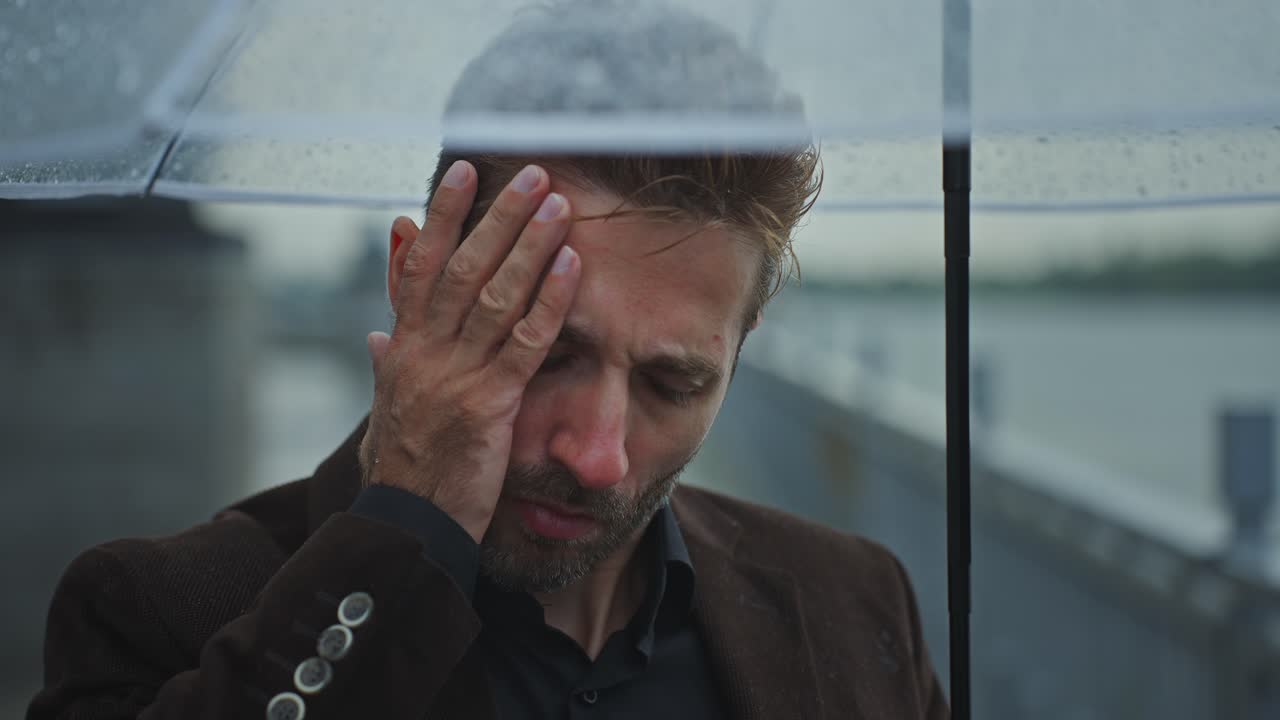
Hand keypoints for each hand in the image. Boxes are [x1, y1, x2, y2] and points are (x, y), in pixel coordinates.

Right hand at [359, 163, 580, 542]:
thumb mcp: (389, 404)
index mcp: (403, 346)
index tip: (464, 172)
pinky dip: (550, 301)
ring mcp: (456, 376)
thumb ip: (388, 359)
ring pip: (494, 295)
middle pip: (461, 267)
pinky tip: (572, 267)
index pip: (419, 264)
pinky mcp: (489, 405)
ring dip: (529, 245)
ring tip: (558, 204)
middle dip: (497, 216)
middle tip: (530, 172)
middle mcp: (424, 352)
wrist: (407, 525)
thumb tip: (378, 328)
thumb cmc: (407, 466)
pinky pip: (525, 343)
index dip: (441, 214)